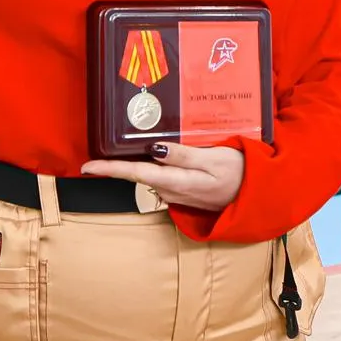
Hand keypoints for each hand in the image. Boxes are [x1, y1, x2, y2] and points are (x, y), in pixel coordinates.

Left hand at [80, 143, 243, 211]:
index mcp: (177, 180)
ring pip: (150, 176)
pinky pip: (163, 178)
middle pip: (138, 174)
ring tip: (135, 144)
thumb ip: (182, 155)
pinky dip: (157, 168)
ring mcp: (176, 194)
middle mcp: (171, 190)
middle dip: (120, 162)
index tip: (86, 167)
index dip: (109, 169)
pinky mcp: (182, 193)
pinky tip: (162, 156)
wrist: (254, 197)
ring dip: (141, 163)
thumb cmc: (239, 173)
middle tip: (102, 149)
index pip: (135, 173)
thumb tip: (153, 150)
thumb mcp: (213, 159)